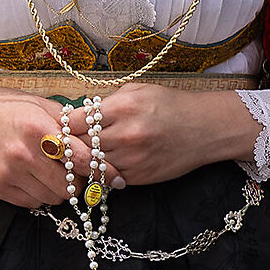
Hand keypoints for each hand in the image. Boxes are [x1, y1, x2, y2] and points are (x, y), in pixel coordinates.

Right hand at [0, 80, 94, 206]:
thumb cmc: (12, 109)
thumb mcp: (43, 107)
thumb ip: (71, 126)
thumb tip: (103, 145)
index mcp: (38, 129)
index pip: (81, 159)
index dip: (101, 170)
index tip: (116, 179)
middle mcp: (22, 153)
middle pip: (69, 187)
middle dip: (77, 182)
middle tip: (74, 172)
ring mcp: (8, 173)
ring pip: (52, 198)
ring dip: (58, 189)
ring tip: (49, 171)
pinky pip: (32, 203)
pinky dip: (39, 194)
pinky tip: (33, 176)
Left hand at [69, 84, 257, 186]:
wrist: (205, 129)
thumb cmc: (170, 106)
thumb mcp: (138, 91)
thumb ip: (107, 102)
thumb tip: (78, 113)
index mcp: (123, 107)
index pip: (75, 121)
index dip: (66, 124)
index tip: (65, 124)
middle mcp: (126, 134)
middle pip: (80, 144)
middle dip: (73, 143)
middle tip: (71, 141)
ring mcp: (132, 159)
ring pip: (92, 164)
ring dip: (87, 160)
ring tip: (89, 151)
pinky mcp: (138, 177)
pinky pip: (108, 178)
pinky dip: (103, 172)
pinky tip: (107, 161)